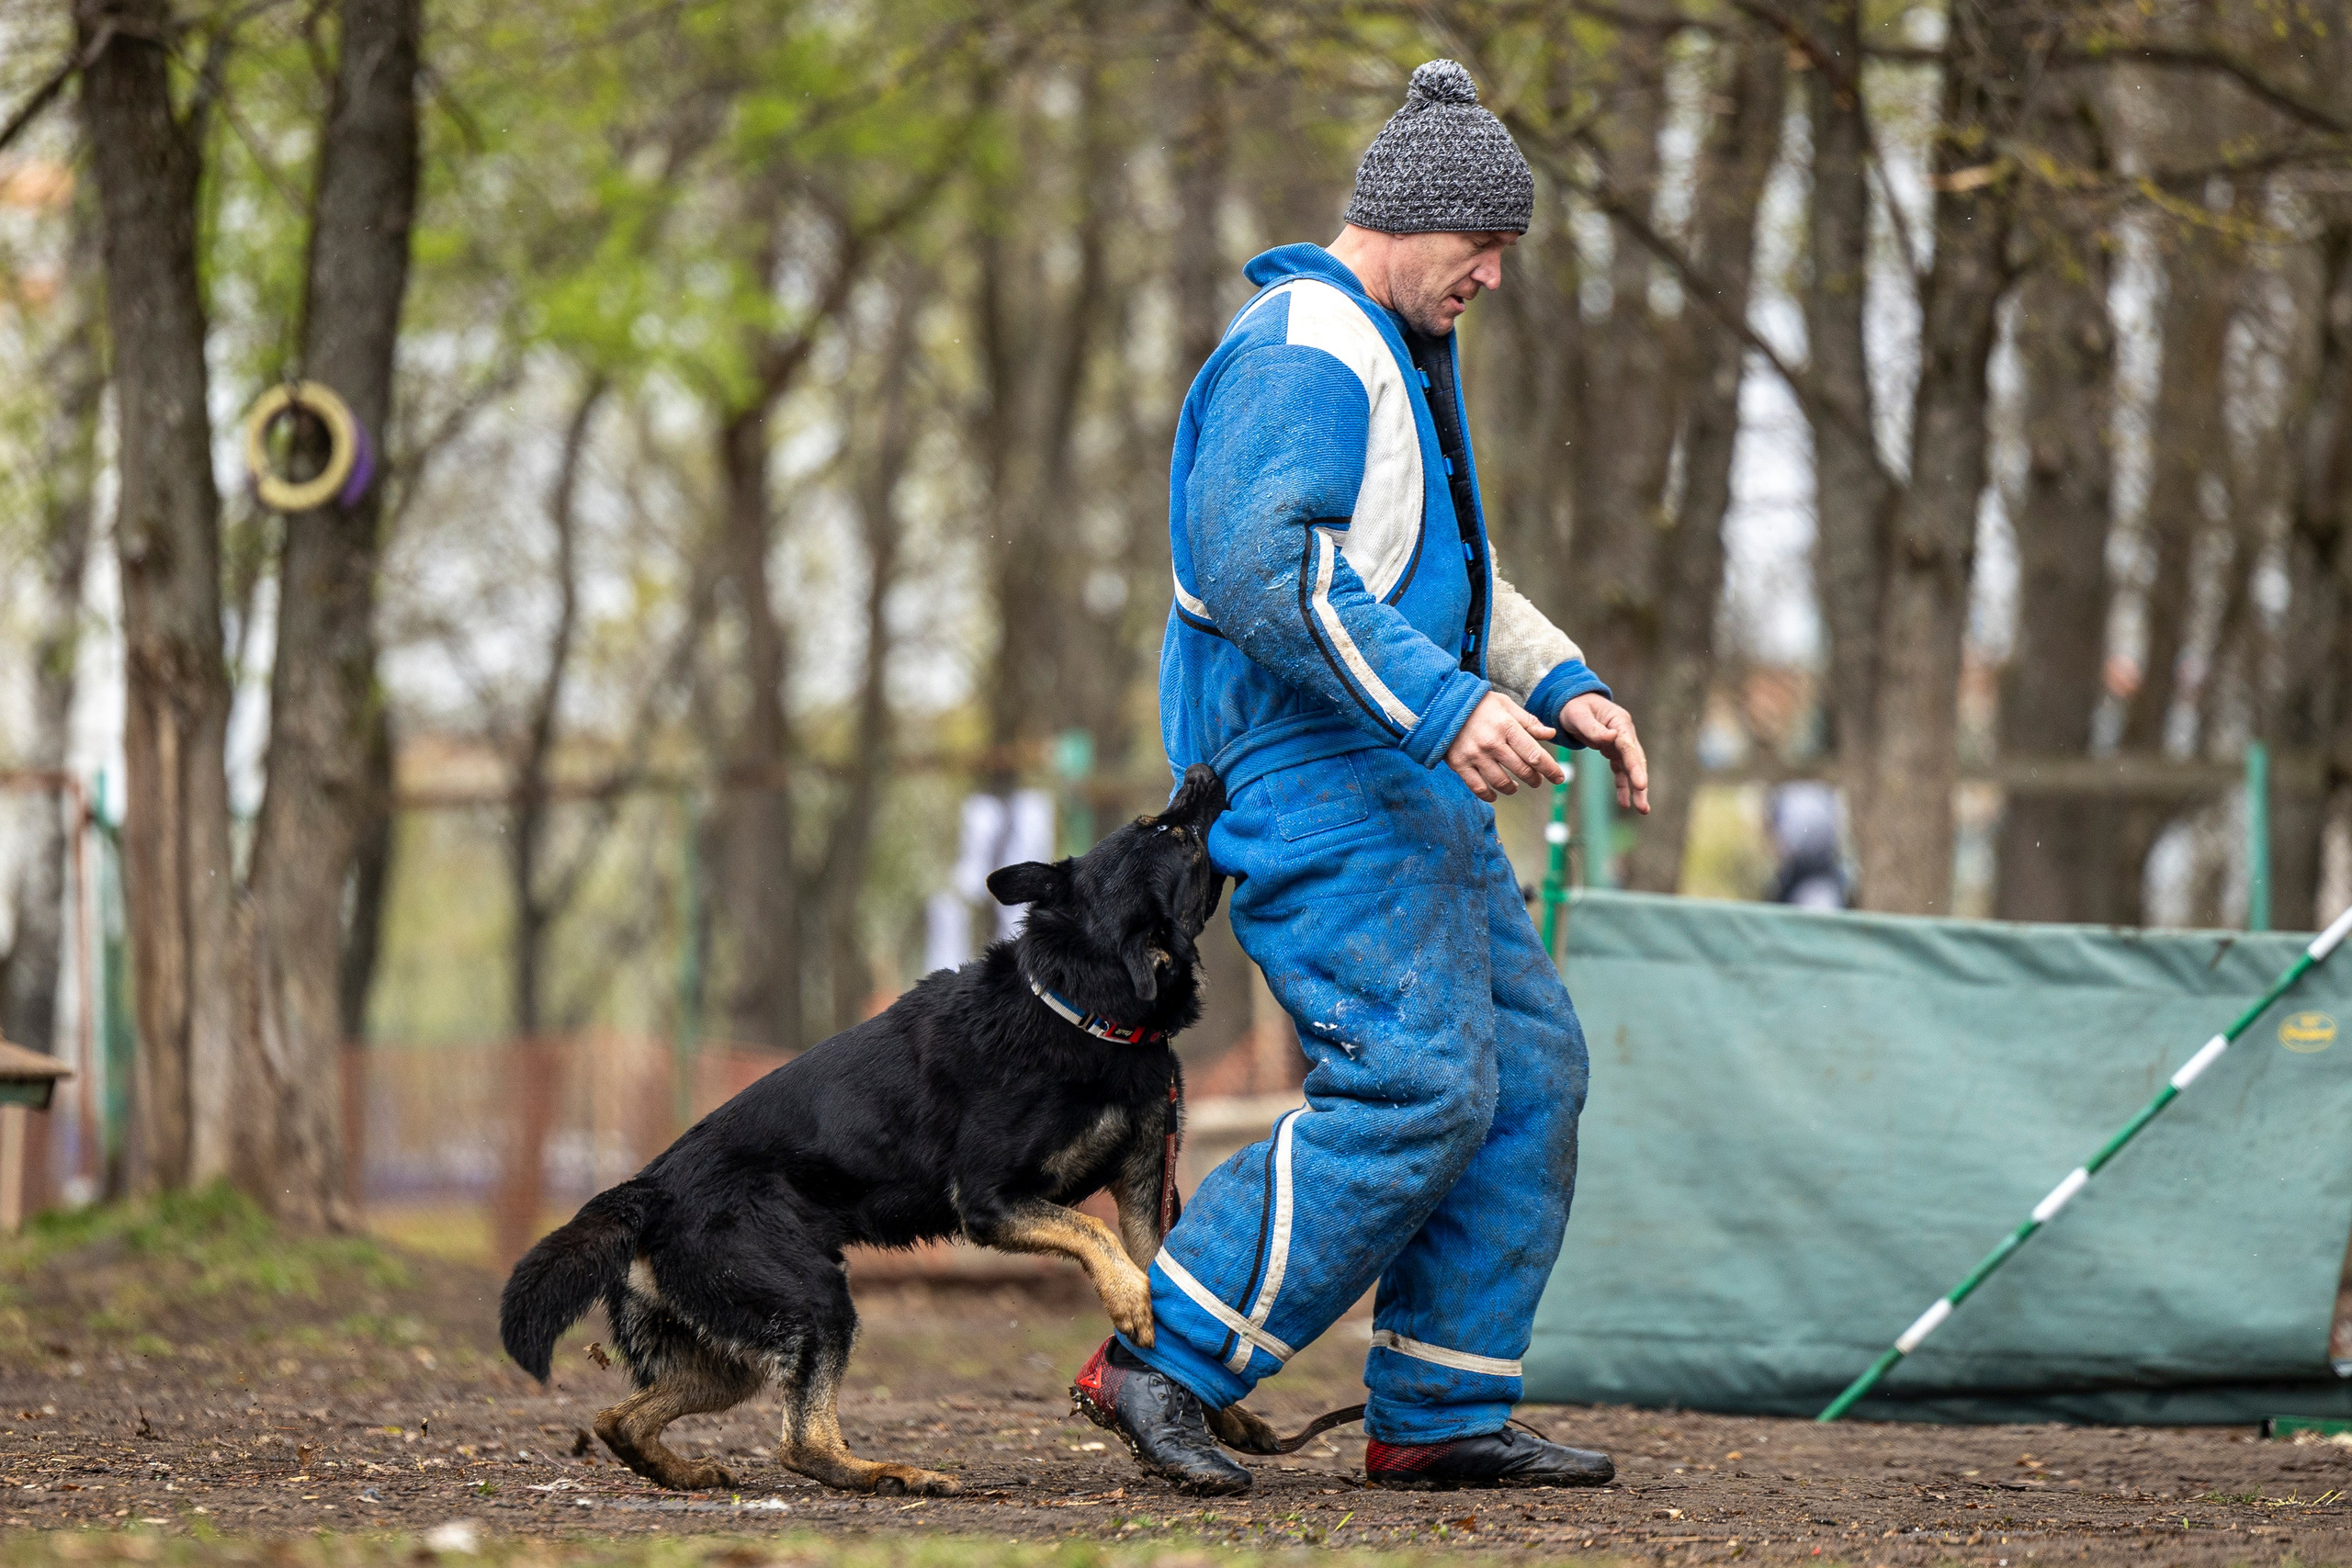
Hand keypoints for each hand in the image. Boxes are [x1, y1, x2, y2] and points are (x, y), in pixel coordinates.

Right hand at [1444, 691, 1566, 800]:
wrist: (1441, 704)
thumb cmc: (1478, 704)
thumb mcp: (1505, 705)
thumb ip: (1528, 722)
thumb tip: (1550, 734)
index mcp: (1507, 726)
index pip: (1534, 754)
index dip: (1550, 769)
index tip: (1559, 778)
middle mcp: (1492, 742)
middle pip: (1521, 770)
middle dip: (1534, 778)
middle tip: (1537, 780)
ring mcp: (1475, 755)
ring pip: (1501, 782)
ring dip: (1512, 788)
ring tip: (1515, 787)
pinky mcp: (1459, 764)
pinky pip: (1477, 787)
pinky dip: (1489, 795)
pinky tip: (1495, 795)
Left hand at [1560, 693, 1649, 813]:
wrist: (1570, 703)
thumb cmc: (1574, 707)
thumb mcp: (1579, 716)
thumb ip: (1593, 728)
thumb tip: (1612, 737)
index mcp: (1620, 722)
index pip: (1629, 747)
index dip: (1635, 767)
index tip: (1641, 784)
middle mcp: (1625, 734)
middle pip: (1635, 761)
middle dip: (1640, 783)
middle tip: (1644, 806)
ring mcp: (1621, 743)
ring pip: (1630, 769)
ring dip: (1636, 789)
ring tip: (1642, 810)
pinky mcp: (1613, 751)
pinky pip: (1620, 771)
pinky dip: (1622, 786)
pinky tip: (1624, 803)